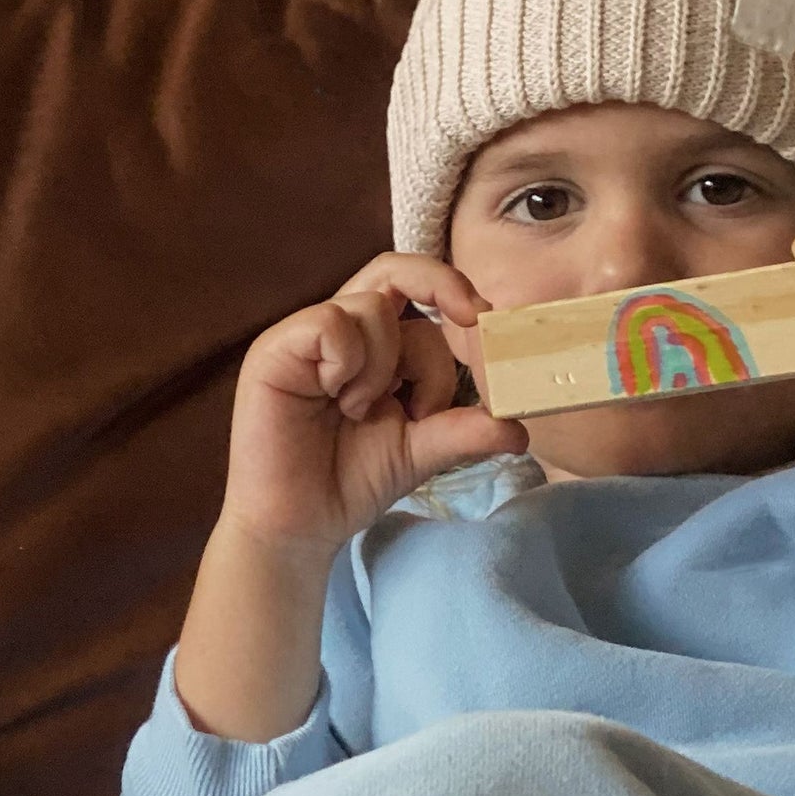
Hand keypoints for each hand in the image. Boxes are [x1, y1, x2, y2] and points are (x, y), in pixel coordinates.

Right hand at [220, 252, 529, 554]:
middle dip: (443, 288)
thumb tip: (518, 428)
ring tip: (363, 412)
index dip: (454, 292)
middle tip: (474, 321)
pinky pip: (332, 325)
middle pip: (396, 269)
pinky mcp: (275, 351)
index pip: (417, 291)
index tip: (484, 322)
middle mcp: (338, 331)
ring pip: (372, 306)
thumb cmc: (349, 482)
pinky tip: (338, 402)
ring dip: (388, 365)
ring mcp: (304, 338)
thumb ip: (464, 429)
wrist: (300, 526)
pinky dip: (349, 363)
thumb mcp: (421, 451)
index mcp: (371, 345)